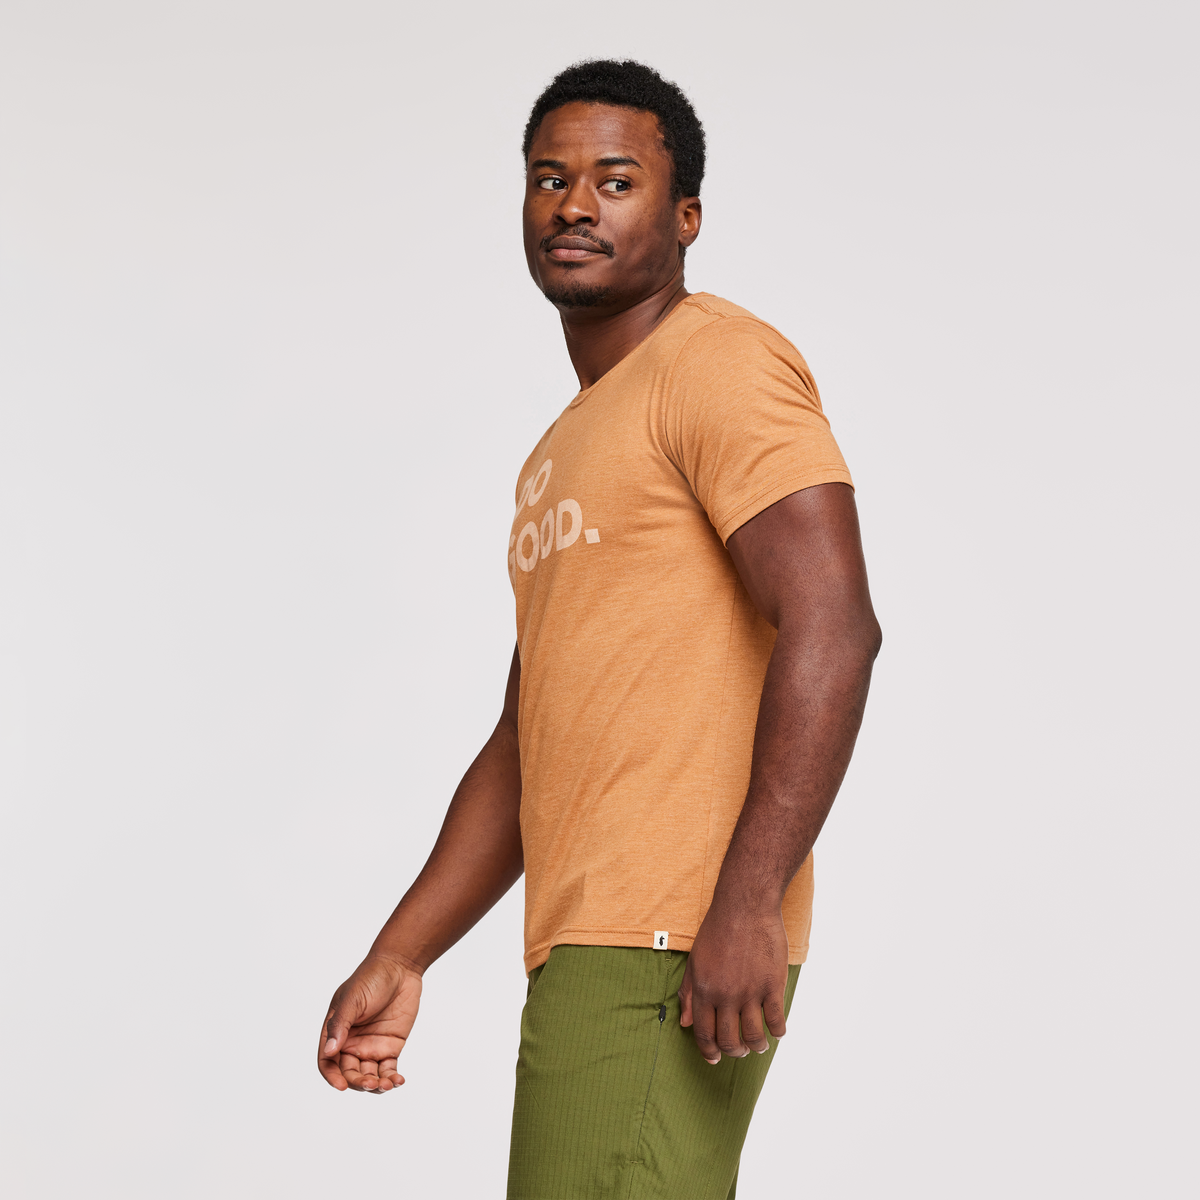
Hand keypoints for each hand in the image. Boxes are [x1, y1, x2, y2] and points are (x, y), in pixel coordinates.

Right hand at [317, 952, 422, 1092]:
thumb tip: (330, 1050)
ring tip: (387, 1085)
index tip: (342, 1086)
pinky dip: (392, 1079)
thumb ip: (340, 1024)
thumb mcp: (352, 999)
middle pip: (348, 1073)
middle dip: (357, 1083)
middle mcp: (351, 1043)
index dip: (331, 1076)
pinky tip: (398, 1081)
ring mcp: (371, 1046)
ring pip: (368, 1076)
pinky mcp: (390, 1046)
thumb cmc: (371, 977)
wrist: (400, 966)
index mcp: (336, 1031)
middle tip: (370, 1083)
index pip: (327, 1061)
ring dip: (375, 1085)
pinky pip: (388, 1069)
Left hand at [678, 900, 788, 1063]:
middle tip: (739, 1049)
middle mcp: (725, 995)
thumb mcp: (695, 960)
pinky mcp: (772, 985)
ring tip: (759, 1044)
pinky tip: (776, 1030)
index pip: (704, 1034)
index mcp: (704, 990)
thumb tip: (685, 1023)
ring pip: (754, 1037)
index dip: (709, 1052)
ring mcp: (750, 992)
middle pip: (729, 1040)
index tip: (715, 1058)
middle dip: (734, 1051)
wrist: (745, 906)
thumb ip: (689, 992)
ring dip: (756, 1047)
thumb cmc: (717, 930)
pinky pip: (777, 1021)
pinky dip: (777, 1032)